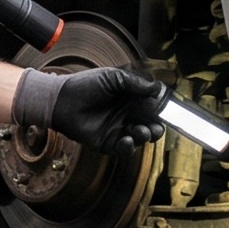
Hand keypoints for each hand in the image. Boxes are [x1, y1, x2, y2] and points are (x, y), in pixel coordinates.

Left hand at [13, 66, 168, 151]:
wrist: (63, 101)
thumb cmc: (86, 85)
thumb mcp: (113, 78)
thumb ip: (135, 83)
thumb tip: (157, 88)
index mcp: (131, 99)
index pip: (153, 107)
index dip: (161, 109)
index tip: (165, 109)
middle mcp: (128, 115)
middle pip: (152, 124)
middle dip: (157, 127)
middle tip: (156, 125)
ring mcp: (119, 130)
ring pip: (142, 138)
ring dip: (146, 136)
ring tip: (140, 131)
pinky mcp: (109, 143)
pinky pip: (125, 149)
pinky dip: (130, 146)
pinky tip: (126, 139)